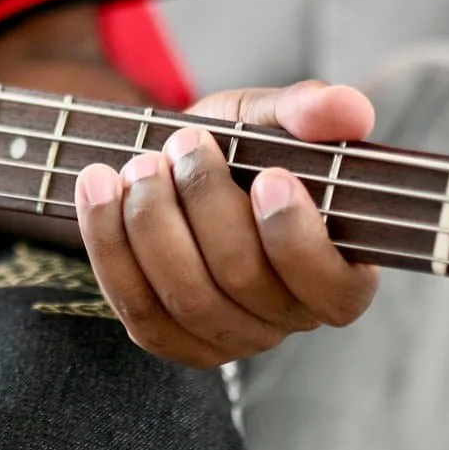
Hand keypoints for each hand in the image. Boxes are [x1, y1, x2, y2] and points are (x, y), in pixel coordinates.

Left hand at [72, 81, 380, 368]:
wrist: (173, 169)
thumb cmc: (240, 148)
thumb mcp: (271, 117)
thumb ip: (310, 110)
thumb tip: (349, 110)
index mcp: (339, 274)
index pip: (333, 289)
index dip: (297, 238)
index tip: (269, 177)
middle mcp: (288, 319)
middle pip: (244, 280)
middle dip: (207, 203)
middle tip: (187, 143)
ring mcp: (228, 337)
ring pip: (186, 298)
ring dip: (154, 222)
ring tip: (142, 164)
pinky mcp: (170, 339)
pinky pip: (136, 306)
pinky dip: (110, 243)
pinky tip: (99, 188)